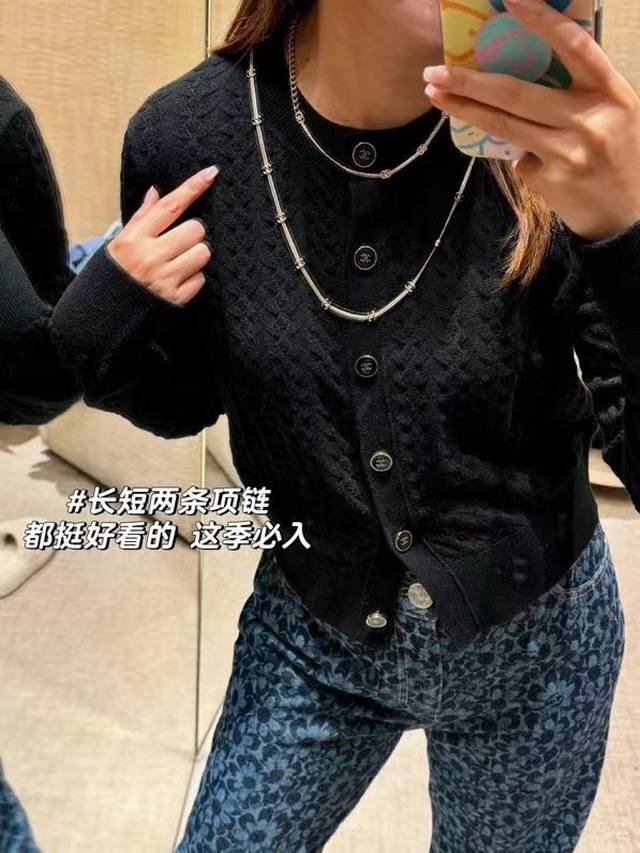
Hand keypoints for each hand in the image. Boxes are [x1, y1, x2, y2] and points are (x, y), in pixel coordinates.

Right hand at [106, 165, 218, 304]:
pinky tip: (177, 281)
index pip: (170, 207)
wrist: (106, 312)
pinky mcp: (176, 298)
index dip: (193, 187)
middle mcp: (150, 257)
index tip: (211, 173)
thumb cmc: (117, 272)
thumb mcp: (120, 242)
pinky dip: (193, 279)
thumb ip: (142, 217)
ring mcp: (165, 278)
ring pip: (203, 253)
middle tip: (179, 244)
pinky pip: (201, 279)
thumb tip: (156, 191)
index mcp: (135, 239)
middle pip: (195, 230)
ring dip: (195, 256)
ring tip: (177, 263)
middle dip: (192, 235)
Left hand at [423, 0, 639, 241]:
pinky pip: (518, 159)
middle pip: (518, 94)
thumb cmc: (619, 153)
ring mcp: (567, 153)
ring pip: (505, 126)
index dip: (543, 21)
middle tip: (434, 72)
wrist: (628, 214)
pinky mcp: (549, 180)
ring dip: (466, 110)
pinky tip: (534, 162)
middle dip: (470, 82)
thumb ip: (580, 91)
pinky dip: (517, 155)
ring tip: (436, 96)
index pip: (576, 47)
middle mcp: (590, 120)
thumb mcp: (614, 112)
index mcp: (612, 93)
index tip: (512, 0)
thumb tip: (524, 68)